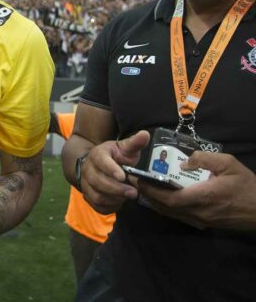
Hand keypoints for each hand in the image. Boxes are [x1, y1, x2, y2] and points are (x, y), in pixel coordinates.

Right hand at [80, 130, 149, 213]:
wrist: (96, 165)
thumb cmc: (115, 157)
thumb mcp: (124, 148)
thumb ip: (134, 143)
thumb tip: (145, 134)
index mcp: (97, 155)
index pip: (101, 162)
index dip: (111, 169)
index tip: (123, 176)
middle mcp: (88, 169)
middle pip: (98, 181)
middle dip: (116, 189)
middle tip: (133, 193)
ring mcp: (86, 184)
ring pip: (96, 195)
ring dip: (114, 199)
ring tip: (128, 197)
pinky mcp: (88, 196)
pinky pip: (97, 206)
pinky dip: (110, 207)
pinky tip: (120, 202)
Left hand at [137, 152, 255, 230]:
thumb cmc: (247, 186)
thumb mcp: (228, 164)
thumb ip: (204, 159)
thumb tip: (184, 160)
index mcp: (202, 197)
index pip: (168, 198)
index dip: (150, 190)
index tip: (138, 180)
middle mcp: (198, 212)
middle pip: (165, 208)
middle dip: (148, 195)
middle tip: (137, 182)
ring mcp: (201, 220)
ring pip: (171, 213)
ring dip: (156, 202)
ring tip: (146, 188)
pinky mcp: (205, 223)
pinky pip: (180, 216)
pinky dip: (167, 207)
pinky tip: (163, 197)